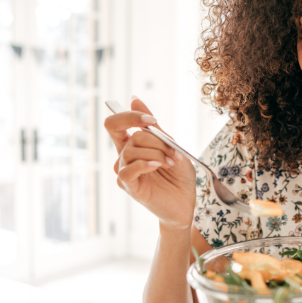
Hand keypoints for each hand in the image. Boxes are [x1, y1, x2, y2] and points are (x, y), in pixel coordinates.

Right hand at [104, 97, 195, 228]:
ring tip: (171, 163)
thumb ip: (153, 127)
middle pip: (131, 136)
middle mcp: (124, 157)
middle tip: (175, 152)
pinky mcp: (129, 186)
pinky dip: (144, 164)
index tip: (152, 121)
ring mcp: (124, 172)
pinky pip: (127, 170)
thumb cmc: (178, 176)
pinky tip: (157, 166)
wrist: (186, 203)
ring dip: (157, 154)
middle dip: (158, 141)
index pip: (115, 124)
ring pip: (131, 151)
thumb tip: (134, 99)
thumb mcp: (171, 146)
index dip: (130, 116)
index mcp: (132, 145)